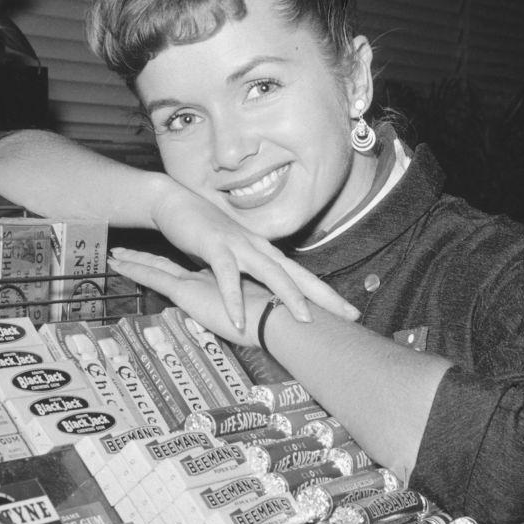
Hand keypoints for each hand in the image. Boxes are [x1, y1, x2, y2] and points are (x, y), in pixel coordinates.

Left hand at [108, 248, 277, 347]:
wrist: (278, 321)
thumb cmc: (274, 323)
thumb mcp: (257, 315)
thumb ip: (245, 313)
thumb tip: (246, 322)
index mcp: (224, 281)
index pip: (194, 270)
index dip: (176, 265)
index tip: (163, 262)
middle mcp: (208, 275)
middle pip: (171, 263)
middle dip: (149, 257)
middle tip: (127, 252)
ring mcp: (196, 281)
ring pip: (158, 266)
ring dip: (135, 260)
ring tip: (115, 256)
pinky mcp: (188, 290)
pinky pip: (154, 277)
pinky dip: (135, 270)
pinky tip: (118, 265)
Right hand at [149, 184, 359, 330]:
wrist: (174, 203)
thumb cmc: (202, 231)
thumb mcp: (231, 257)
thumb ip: (246, 273)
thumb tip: (260, 295)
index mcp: (263, 251)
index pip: (300, 274)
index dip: (325, 293)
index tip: (348, 312)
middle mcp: (257, 247)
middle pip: (297, 273)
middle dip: (324, 295)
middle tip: (349, 315)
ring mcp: (238, 245)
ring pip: (270, 272)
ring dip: (288, 296)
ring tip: (305, 319)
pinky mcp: (214, 246)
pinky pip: (226, 276)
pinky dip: (233, 298)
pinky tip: (237, 320)